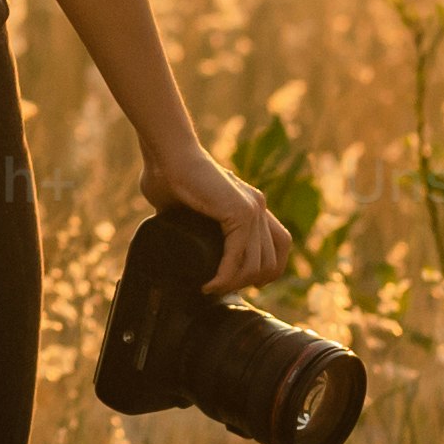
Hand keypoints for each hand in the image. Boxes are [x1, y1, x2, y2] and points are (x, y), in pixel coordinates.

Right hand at [145, 144, 290, 297]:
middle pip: (272, 261)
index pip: (279, 245)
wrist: (164, 155)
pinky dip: (224, 277)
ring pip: (256, 264)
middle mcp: (258, 206)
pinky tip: (209, 285)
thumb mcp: (189, 209)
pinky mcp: (240, 211)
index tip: (237, 282)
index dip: (264, 271)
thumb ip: (193, 224)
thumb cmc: (166, 176)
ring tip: (210, 288)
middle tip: (218, 287)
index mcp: (251, 205)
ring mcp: (252, 208)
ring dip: (233, 283)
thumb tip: (177, 246)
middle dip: (246, 283)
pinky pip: (238, 256)